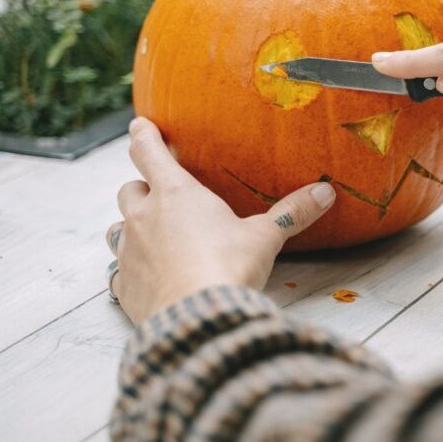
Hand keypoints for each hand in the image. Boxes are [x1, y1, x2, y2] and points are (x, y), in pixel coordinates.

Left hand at [107, 117, 335, 323]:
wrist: (197, 316)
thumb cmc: (229, 266)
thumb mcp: (266, 236)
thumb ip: (292, 213)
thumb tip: (326, 192)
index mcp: (175, 193)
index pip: (148, 152)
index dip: (143, 135)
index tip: (140, 125)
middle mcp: (143, 216)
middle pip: (129, 189)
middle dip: (142, 188)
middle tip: (159, 193)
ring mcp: (129, 252)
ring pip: (117, 228)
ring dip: (130, 226)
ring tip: (149, 234)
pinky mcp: (124, 285)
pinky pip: (118, 272)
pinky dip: (129, 270)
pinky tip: (146, 278)